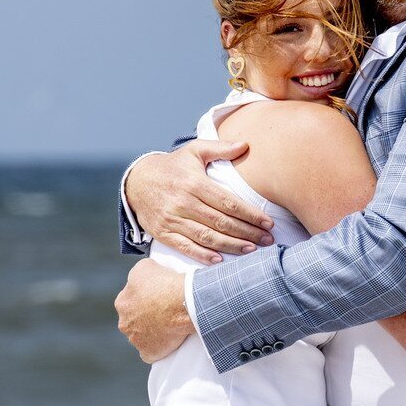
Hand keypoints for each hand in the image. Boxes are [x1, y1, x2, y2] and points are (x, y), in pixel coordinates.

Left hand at [115, 259, 194, 362]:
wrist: (184, 303)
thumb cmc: (166, 283)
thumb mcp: (145, 266)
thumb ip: (137, 275)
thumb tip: (141, 279)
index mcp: (122, 302)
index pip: (129, 302)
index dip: (144, 299)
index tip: (157, 298)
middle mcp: (125, 323)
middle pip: (134, 321)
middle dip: (145, 318)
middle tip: (164, 312)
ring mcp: (136, 340)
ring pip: (142, 337)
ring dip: (151, 332)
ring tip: (169, 325)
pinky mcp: (149, 352)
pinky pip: (150, 353)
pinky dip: (157, 348)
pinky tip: (167, 341)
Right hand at [126, 141, 274, 264]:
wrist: (136, 181)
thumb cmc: (173, 166)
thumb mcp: (194, 151)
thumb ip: (220, 148)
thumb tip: (245, 145)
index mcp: (194, 183)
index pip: (228, 202)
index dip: (250, 214)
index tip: (268, 222)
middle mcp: (184, 202)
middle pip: (221, 222)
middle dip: (247, 232)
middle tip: (267, 240)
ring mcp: (172, 219)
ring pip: (206, 236)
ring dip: (231, 245)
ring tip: (251, 250)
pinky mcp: (163, 233)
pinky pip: (185, 247)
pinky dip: (202, 255)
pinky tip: (220, 260)